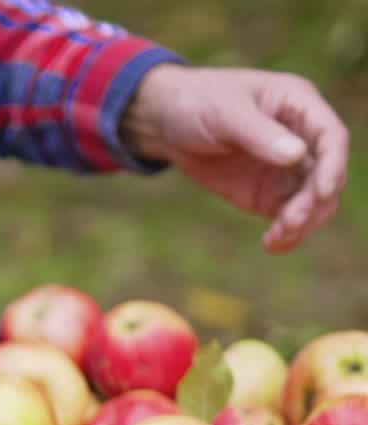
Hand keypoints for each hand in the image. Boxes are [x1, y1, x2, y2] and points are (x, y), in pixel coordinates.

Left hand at [121, 64, 349, 253]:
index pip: (331, 137)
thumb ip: (259, 133)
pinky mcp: (266, 194)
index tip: (321, 193)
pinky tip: (271, 245)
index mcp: (299, 106)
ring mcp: (285, 169)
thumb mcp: (226, 112)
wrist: (169, 123)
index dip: (333, 165)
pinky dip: (285, 233)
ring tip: (275, 238)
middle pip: (325, 175)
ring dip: (303, 223)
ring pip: (312, 201)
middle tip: (288, 222)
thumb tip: (295, 155)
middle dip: (313, 202)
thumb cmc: (200, 102)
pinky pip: (287, 216)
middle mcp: (301, 138)